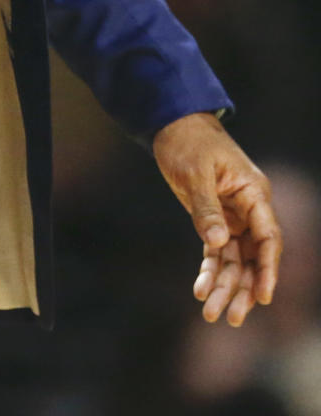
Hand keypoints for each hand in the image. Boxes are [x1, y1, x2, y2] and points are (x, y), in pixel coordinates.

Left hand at [153, 112, 281, 325]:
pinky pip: (216, 253)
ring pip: (235, 260)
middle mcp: (248, 209)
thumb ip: (207, 209)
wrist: (173, 125)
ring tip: (210, 313)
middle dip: (243, 289)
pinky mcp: (214, 220)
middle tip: (230, 318)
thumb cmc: (188, 142)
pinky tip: (200, 290)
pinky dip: (209, 271)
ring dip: (224, 286)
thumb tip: (218, 244)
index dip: (268, 269)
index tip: (264, 297)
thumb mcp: (195, 173)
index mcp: (254, 193)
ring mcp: (232, 217)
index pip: (268, 237)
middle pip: (253, 257)